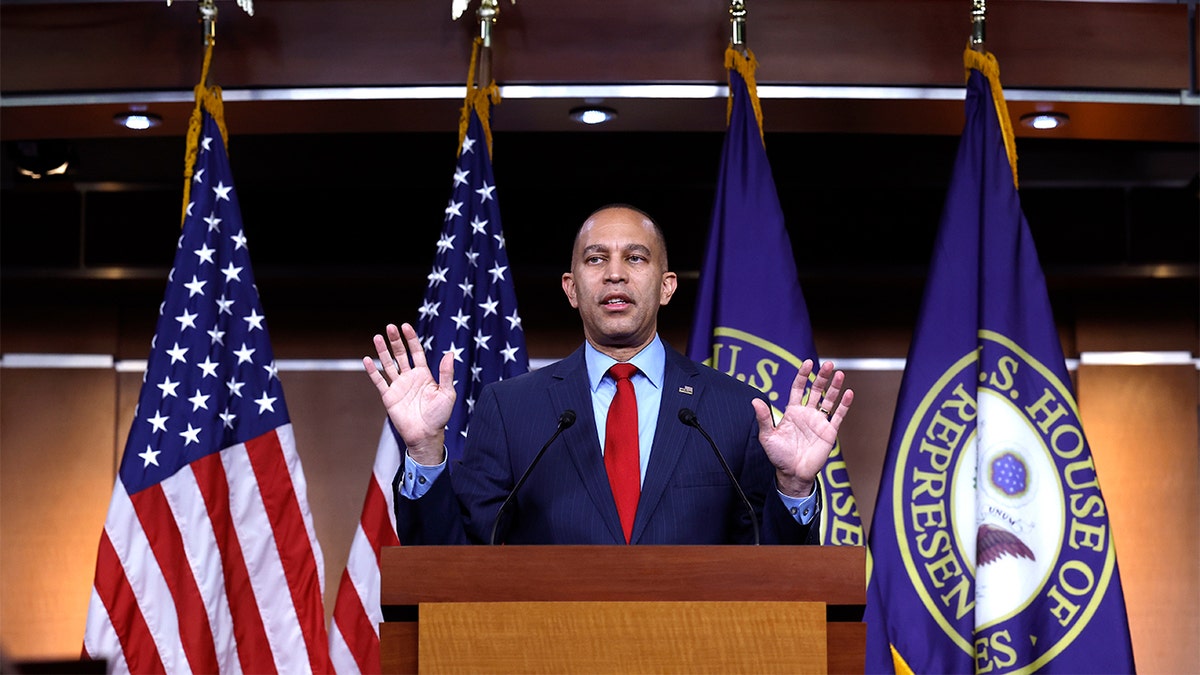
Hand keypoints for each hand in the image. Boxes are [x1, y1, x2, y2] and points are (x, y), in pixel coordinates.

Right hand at [363, 322, 455, 464]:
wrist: (426, 435)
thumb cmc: (440, 416)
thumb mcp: (447, 393)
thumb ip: (447, 374)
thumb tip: (450, 354)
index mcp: (424, 375)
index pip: (416, 352)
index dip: (411, 339)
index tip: (405, 327)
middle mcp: (410, 378)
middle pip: (400, 354)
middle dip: (396, 341)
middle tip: (390, 327)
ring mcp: (398, 386)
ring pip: (388, 364)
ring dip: (383, 351)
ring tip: (378, 337)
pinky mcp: (389, 397)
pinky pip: (379, 381)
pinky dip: (373, 371)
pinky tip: (367, 359)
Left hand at [751, 360, 852, 497]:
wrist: (792, 474)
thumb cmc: (778, 456)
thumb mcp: (767, 436)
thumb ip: (764, 418)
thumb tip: (755, 400)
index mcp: (792, 411)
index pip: (798, 388)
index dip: (803, 375)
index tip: (807, 363)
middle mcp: (807, 414)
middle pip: (817, 390)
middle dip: (822, 377)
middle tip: (828, 364)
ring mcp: (819, 422)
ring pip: (829, 400)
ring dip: (834, 387)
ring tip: (838, 374)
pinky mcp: (829, 432)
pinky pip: (838, 416)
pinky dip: (843, 405)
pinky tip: (848, 393)